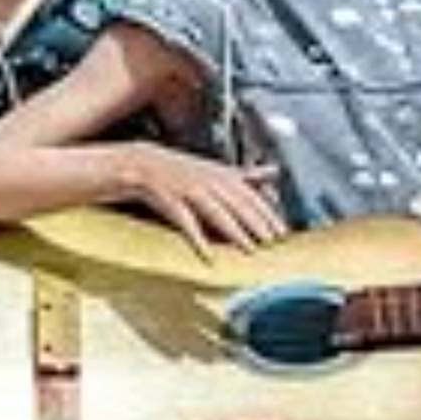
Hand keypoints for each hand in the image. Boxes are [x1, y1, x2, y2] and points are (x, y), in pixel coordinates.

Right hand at [120, 142, 285, 256]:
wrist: (137, 163)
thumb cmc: (181, 170)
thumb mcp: (215, 169)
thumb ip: (245, 174)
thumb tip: (275, 172)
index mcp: (221, 174)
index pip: (250, 195)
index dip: (267, 214)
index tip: (283, 232)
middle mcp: (207, 180)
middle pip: (237, 203)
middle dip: (257, 224)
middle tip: (273, 243)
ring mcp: (187, 189)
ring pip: (216, 212)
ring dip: (235, 231)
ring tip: (250, 249)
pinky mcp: (166, 199)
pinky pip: (185, 221)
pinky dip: (198, 238)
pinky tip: (209, 256)